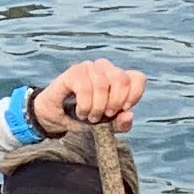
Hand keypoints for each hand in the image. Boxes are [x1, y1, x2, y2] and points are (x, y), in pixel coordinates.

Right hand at [31, 57, 145, 138]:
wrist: (57, 117)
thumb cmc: (84, 117)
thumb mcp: (106, 125)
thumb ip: (120, 123)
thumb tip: (129, 115)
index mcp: (117, 78)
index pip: (137, 78)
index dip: (134, 94)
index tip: (123, 109)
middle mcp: (105, 68)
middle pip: (122, 79)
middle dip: (114, 103)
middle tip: (104, 116)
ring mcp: (89, 67)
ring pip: (102, 84)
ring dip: (96, 107)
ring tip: (89, 117)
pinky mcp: (73, 71)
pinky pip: (84, 87)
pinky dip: (84, 105)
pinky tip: (81, 112)